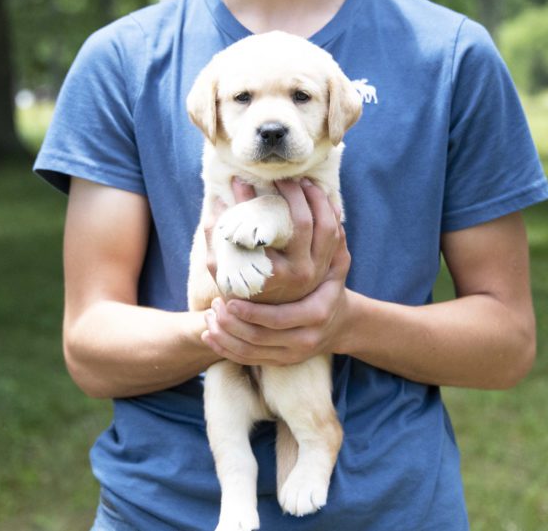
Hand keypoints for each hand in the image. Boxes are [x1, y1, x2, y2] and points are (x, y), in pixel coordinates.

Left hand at [201, 229, 352, 365]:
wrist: (339, 322)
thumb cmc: (331, 282)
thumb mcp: (338, 259)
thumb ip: (329, 230)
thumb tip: (311, 186)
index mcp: (317, 310)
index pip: (282, 316)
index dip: (253, 311)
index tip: (229, 298)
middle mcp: (306, 335)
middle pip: (263, 335)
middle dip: (235, 323)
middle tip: (216, 305)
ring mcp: (294, 352)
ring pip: (253, 349)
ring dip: (227, 335)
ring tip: (209, 315)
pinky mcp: (281, 361)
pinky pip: (249, 360)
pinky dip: (226, 349)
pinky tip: (208, 334)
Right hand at [206, 178, 342, 303]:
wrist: (265, 315)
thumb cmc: (237, 286)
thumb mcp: (219, 264)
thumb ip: (214, 233)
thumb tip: (218, 198)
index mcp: (276, 272)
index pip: (279, 225)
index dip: (270, 197)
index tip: (253, 182)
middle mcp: (302, 273)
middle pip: (307, 222)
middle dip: (297, 192)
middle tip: (283, 179)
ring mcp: (319, 271)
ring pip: (329, 226)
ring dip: (319, 199)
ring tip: (303, 183)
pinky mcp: (329, 267)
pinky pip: (337, 234)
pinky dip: (332, 213)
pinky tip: (321, 198)